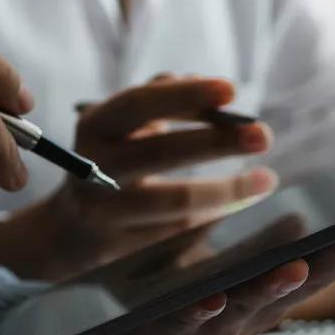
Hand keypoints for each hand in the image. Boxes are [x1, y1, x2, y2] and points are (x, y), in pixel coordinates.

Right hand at [0, 75, 276, 280]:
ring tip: (266, 180)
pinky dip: (212, 214)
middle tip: (262, 135)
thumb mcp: (123, 125)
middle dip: (216, 142)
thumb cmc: (110, 161)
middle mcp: (92, 168)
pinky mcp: (121, 246)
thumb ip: (161, 99)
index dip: (186, 96)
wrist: (69, 229)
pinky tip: (238, 203)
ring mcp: (105, 211)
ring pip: (174, 202)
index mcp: (95, 126)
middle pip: (158, 154)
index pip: (139, 104)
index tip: (231, 90)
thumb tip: (210, 88)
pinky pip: (177, 230)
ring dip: (225, 191)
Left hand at [39, 222, 334, 334]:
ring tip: (301, 264)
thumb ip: (254, 254)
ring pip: (246, 309)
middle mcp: (243, 318)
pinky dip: (199, 312)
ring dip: (272, 289)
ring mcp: (206, 333)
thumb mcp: (221, 281)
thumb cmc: (171, 318)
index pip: (318, 262)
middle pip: (298, 286)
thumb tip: (300, 217)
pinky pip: (183, 325)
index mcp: (258, 297)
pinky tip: (212, 297)